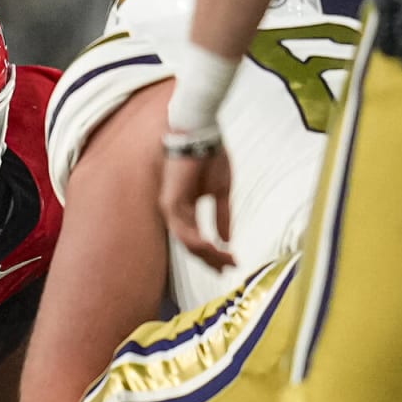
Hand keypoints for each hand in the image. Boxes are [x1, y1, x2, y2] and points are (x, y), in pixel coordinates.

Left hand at [159, 145, 235, 271]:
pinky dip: (198, 241)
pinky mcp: (170, 202)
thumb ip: (222, 217)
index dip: (214, 253)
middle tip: (229, 267)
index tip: (231, 262)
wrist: (201, 134)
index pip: (198, 239)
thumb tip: (227, 241)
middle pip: (192, 245)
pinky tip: (213, 248)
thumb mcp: (221, 192)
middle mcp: (175, 212)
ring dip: (207, 253)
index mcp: (186, 210)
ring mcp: (170, 208)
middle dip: (212, 259)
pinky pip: (183, 230)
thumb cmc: (211, 157)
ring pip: (187, 241)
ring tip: (225, 260)